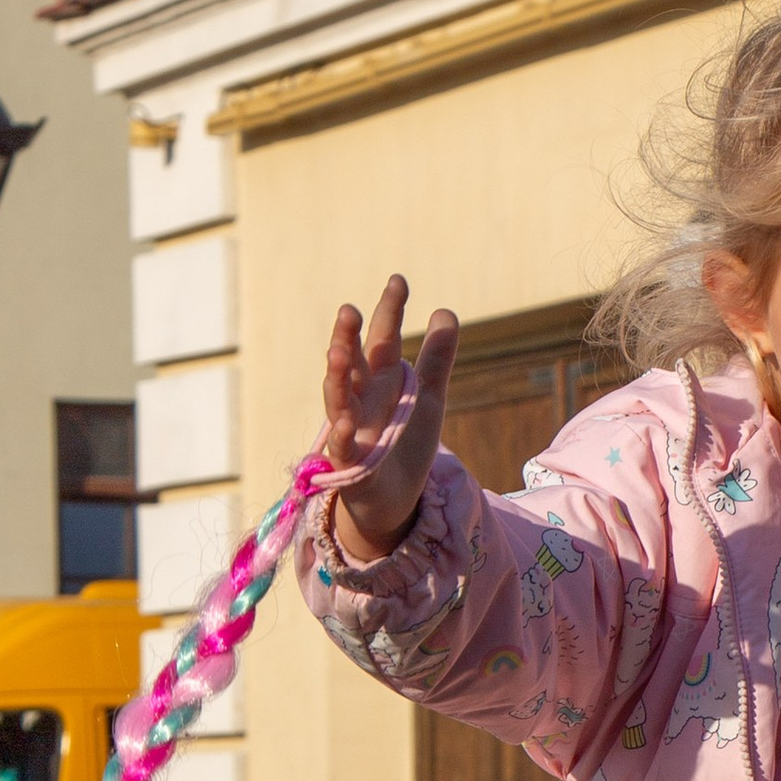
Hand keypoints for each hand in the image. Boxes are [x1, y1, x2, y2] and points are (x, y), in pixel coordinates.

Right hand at [322, 276, 458, 563]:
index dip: (389, 311)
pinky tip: (343, 419)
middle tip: (350, 309)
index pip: (383, 338)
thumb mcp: (428, 399)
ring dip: (335, 375)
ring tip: (338, 351)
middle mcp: (360, 399)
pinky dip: (340, 433)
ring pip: (337, 397)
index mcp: (380, 380)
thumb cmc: (403, 444)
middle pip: (351, 362)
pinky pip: (341, 446)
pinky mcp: (349, 463)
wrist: (393, 500)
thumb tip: (445, 311)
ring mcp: (349, 429)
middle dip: (347, 336)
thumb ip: (436, 359)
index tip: (399, 280)